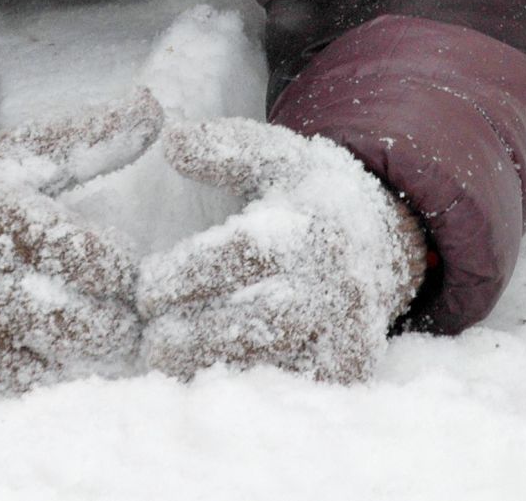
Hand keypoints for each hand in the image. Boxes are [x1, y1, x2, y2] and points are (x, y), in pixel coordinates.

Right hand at [0, 88, 162, 392]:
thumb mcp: (25, 150)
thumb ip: (92, 135)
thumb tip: (154, 107)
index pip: (87, 257)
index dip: (121, 264)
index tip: (127, 260)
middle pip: (84, 325)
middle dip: (120, 317)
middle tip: (125, 303)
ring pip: (65, 365)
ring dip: (96, 350)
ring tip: (100, 321)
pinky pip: (35, 388)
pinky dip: (60, 372)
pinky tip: (66, 347)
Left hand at [136, 117, 428, 383]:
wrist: (382, 240)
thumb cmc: (309, 193)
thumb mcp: (274, 155)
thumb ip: (223, 147)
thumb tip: (170, 139)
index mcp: (315, 225)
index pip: (244, 254)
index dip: (187, 273)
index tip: (143, 286)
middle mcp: (337, 282)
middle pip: (256, 317)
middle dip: (192, 330)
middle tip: (146, 333)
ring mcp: (346, 332)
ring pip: (272, 360)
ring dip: (210, 364)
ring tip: (163, 358)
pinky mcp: (348, 370)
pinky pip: (290, 385)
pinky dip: (244, 386)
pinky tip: (203, 377)